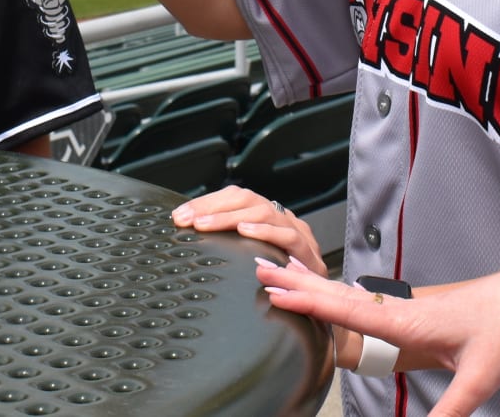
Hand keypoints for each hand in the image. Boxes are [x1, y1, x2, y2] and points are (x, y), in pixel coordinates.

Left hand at [171, 184, 325, 274]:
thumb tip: (192, 239)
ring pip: (263, 212)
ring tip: (205, 225)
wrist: (319, 302)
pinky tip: (245, 232)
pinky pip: (287, 235)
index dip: (206, 203)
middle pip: (246, 199)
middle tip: (187, 220)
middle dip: (212, 207)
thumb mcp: (252, 259)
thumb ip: (230, 246)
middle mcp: (281, 218)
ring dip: (230, 217)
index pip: (234, 197)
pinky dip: (265, 231)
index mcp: (265, 217)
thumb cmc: (283, 281)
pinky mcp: (308, 251)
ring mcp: (296, 231)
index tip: (179, 216)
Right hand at [257, 259, 499, 416]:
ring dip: (313, 284)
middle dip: (297, 283)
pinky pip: (365, 299)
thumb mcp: (480, 380)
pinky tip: (332, 292)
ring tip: (280, 273)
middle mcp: (401, 309)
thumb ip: (450, 412)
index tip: (275, 291)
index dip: (311, 302)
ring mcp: (407, 306)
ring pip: (349, 294)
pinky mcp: (416, 309)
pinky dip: (338, 292)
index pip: (349, 311)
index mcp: (409, 321)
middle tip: (257, 269)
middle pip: (338, 294)